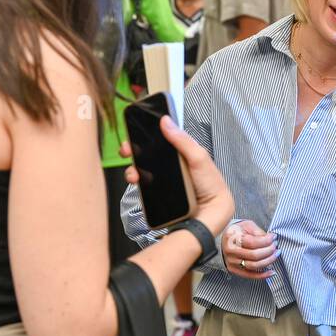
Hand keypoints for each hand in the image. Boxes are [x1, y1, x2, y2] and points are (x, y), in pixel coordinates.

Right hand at [122, 116, 233, 235]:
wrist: (210, 214)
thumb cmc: (210, 184)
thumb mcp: (198, 158)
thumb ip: (183, 141)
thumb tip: (165, 120)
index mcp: (182, 153)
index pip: (161, 140)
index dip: (146, 136)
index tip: (133, 133)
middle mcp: (171, 166)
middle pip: (147, 155)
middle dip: (133, 151)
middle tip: (125, 152)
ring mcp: (164, 180)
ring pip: (143, 170)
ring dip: (133, 169)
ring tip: (133, 174)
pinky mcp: (159, 194)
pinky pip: (144, 186)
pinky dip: (137, 183)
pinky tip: (136, 183)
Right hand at [221, 220, 278, 279]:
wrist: (223, 240)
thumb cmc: (237, 231)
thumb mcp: (247, 225)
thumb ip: (258, 232)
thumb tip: (270, 239)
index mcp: (232, 238)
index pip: (252, 242)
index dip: (266, 240)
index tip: (274, 237)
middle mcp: (230, 251)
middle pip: (254, 255)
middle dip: (269, 250)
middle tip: (275, 246)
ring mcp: (232, 262)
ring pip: (253, 266)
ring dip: (268, 261)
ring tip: (276, 254)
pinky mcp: (234, 270)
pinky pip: (250, 275)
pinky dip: (262, 275)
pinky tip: (272, 272)